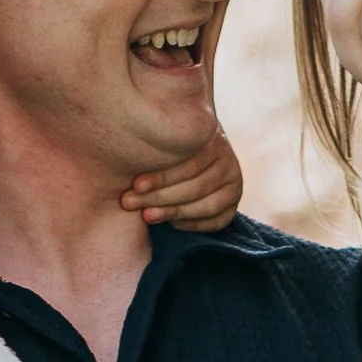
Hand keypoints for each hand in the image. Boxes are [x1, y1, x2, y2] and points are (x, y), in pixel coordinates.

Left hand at [121, 128, 242, 231]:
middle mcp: (228, 163)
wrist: (193, 153)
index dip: (162, 177)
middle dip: (159, 197)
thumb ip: (157, 139)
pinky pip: (216, 222)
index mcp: (214, 140)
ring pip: (206, 206)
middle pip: (195, 187)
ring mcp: (234, 186)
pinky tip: (171, 223)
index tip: (135, 184)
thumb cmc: (169, 145)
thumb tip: (128, 136)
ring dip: (173, 213)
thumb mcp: (166, 136)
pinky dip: (193, 224)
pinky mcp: (232, 207)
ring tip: (146, 215)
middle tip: (129, 202)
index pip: (190, 164)